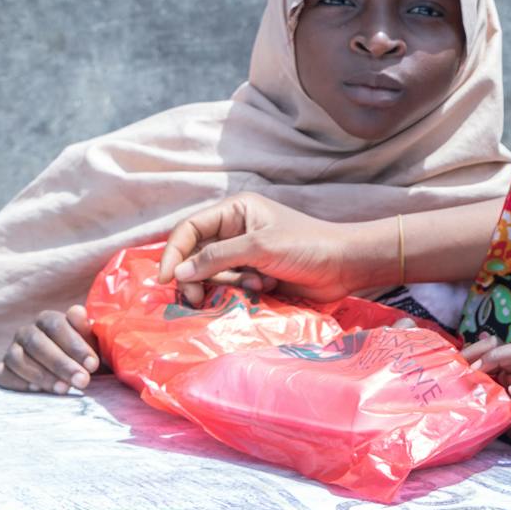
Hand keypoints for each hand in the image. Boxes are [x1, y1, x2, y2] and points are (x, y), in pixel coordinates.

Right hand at [0, 306, 98, 393]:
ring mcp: (11, 351)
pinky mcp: (1, 370)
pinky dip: (17, 382)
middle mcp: (26, 332)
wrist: (72, 373)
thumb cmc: (83, 355)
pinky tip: (36, 390)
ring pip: (17, 359)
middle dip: (61, 364)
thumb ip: (85, 327)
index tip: (92, 365)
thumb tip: (77, 312)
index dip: (74, 345)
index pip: (56, 325)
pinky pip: (0, 374)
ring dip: (42, 375)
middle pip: (36, 343)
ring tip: (63, 388)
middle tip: (81, 381)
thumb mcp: (91, 341)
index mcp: (47, 319)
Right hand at [157, 193, 383, 304]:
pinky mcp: (252, 275)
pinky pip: (228, 287)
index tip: (166, 280)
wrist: (344, 266)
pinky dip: (238, 292)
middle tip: (200, 298)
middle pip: (194, 256)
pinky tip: (262, 289)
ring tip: (254, 284)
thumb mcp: (260, 246)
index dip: (173, 253)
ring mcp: (243, 254)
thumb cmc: (306, 246)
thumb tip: (178, 272)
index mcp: (235, 211)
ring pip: (210, 275)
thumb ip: (218, 257)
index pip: (189, 229)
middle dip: (198, 277)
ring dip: (226, 285)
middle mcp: (235, 230)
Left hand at [461, 335, 510, 472]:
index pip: (494, 345)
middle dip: (487, 349)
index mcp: (509, 373)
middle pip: (508, 343)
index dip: (475, 348)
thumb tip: (456, 380)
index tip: (455, 361)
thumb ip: (479, 394)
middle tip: (469, 367)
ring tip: (483, 370)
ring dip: (503, 355)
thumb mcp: (492, 411)